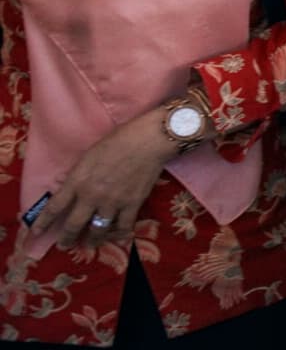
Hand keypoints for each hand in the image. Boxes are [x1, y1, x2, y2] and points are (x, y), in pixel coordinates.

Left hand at [28, 106, 173, 252]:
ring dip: (92, 241)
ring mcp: (112, 202)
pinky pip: (123, 227)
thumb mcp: (89, 155)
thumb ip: (79, 174)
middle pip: (73, 226)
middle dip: (66, 239)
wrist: (148, 140)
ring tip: (90, 244)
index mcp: (77, 181)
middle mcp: (91, 196)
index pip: (54, 208)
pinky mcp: (132, 205)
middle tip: (64, 245)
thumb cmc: (118, 140)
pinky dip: (120, 234)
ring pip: (97, 231)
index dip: (42, 223)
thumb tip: (69, 187)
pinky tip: (118, 236)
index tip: (35, 233)